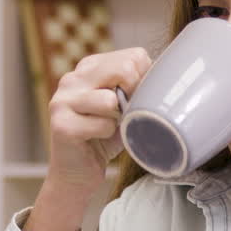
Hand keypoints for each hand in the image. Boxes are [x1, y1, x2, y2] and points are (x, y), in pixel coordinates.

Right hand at [26, 48, 150, 230]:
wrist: (77, 173)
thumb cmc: (104, 137)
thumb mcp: (125, 105)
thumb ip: (137, 85)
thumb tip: (168, 73)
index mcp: (89, 67)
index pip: (134, 57)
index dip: (145, 81)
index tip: (137, 100)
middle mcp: (72, 78)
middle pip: (123, 69)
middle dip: (135, 95)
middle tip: (127, 114)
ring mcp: (63, 100)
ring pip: (111, 100)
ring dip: (118, 119)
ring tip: (108, 127)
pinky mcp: (61, 124)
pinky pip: (103, 125)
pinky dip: (107, 136)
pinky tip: (96, 139)